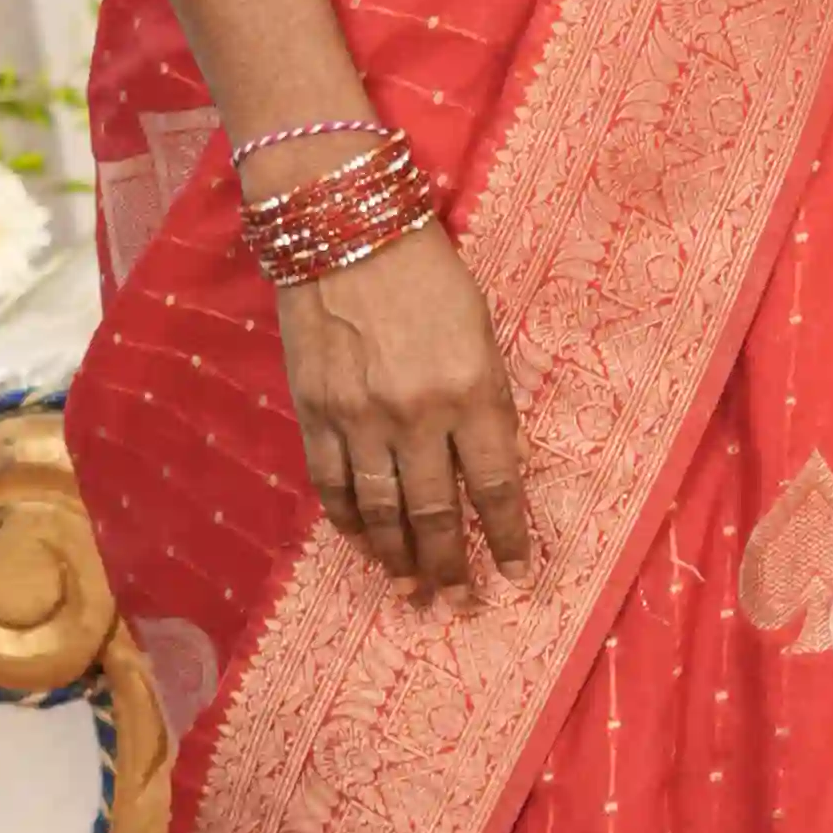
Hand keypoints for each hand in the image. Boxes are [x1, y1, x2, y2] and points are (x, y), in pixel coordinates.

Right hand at [278, 221, 532, 597]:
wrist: (343, 231)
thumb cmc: (427, 272)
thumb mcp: (480, 329)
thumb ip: (488, 399)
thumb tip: (501, 465)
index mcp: (472, 389)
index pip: (497, 484)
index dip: (509, 536)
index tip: (517, 573)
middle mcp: (416, 414)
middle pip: (438, 512)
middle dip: (453, 565)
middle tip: (462, 602)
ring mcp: (360, 418)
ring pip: (382, 512)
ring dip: (399, 558)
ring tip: (413, 590)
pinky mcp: (315, 414)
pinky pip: (332, 487)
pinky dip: (349, 523)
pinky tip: (364, 544)